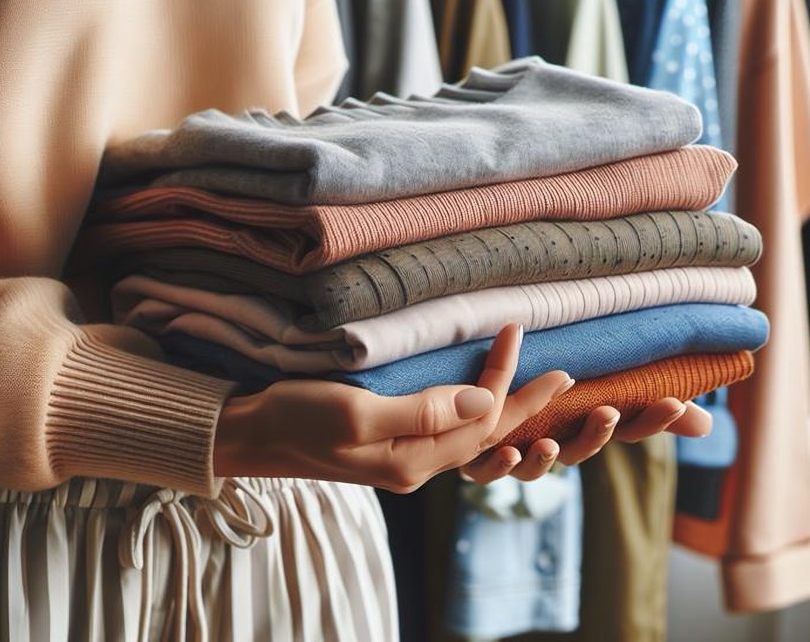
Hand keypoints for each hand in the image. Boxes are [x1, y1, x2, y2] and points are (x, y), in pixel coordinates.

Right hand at [212, 323, 574, 492]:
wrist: (248, 436)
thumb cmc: (294, 419)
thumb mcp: (356, 412)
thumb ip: (422, 410)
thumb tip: (486, 400)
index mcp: (414, 461)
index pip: (484, 424)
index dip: (515, 386)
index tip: (532, 343)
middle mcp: (415, 466)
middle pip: (485, 434)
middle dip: (523, 401)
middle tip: (560, 369)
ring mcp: (401, 459)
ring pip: (468, 435)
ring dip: (501, 407)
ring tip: (528, 380)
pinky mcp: (386, 445)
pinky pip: (445, 430)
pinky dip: (468, 408)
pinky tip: (472, 393)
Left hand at [458, 396, 713, 485]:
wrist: (466, 423)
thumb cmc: (535, 407)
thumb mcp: (589, 393)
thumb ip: (640, 406)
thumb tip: (703, 424)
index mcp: (579, 431)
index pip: (624, 430)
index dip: (650, 420)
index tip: (673, 402)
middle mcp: (552, 448)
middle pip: (580, 451)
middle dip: (595, 435)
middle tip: (608, 413)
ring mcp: (514, 459)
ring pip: (533, 468)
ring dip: (542, 461)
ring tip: (548, 445)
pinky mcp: (476, 462)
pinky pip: (487, 471)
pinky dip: (498, 465)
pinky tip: (507, 452)